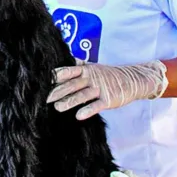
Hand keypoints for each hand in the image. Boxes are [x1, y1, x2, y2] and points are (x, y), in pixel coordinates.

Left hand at [46, 60, 168, 119]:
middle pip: (72, 84)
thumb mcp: (93, 67)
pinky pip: (96, 106)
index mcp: (86, 69)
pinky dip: (88, 110)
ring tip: (57, 107)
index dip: (57, 75)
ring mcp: (100, 88)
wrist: (132, 80)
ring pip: (82, 95)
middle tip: (44, 97)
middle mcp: (92, 78)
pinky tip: (78, 116)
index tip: (44, 79)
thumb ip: (78, 66)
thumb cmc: (108, 75)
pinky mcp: (108, 100)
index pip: (69, 71)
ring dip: (69, 101)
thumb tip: (64, 60)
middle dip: (58, 91)